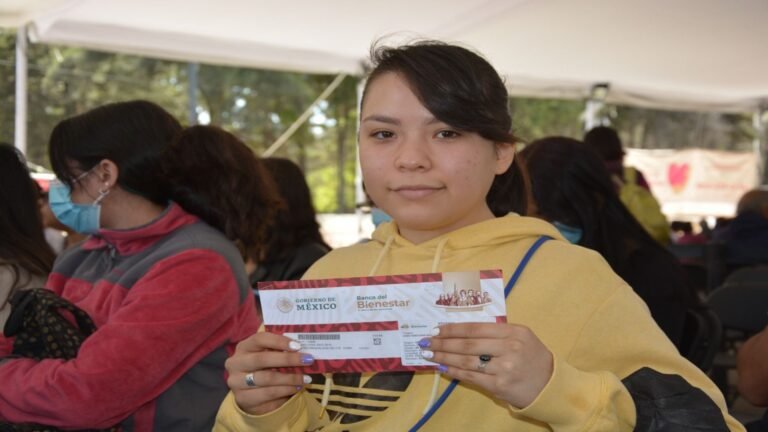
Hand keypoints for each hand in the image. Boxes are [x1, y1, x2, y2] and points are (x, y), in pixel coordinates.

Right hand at [225, 332, 313, 414]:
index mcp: (244, 346)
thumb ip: (280, 349)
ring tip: (306, 378)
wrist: (252, 394)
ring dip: (290, 378)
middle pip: (262, 359)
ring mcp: (236, 381)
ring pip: (267, 378)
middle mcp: (236, 362)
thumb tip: (302, 346)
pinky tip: (297, 388)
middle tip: (308, 360)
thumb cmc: (264, 368)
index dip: (279, 341)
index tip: (298, 346)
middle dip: (288, 359)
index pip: (260, 339)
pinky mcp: (242, 398)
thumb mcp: (270, 355)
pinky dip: (285, 390)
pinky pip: (268, 393)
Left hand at [419, 322, 552, 408]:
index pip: (476, 328)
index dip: (453, 328)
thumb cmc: (532, 358)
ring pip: (467, 361)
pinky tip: (444, 368)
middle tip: (426, 341)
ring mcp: (504, 368)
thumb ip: (496, 333)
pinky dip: (455, 372)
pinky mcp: (499, 386)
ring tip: (429, 354)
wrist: (550, 386)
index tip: (437, 329)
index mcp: (514, 332)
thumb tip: (461, 331)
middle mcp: (509, 348)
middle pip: (468, 344)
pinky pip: (472, 377)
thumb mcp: (521, 337)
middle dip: (443, 342)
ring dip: (444, 357)